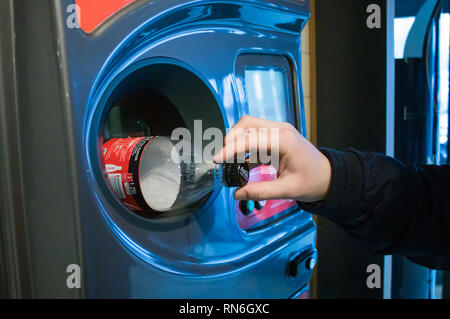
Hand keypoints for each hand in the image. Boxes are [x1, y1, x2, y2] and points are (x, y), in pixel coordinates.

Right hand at [214, 116, 331, 202]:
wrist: (328, 177)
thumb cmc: (313, 180)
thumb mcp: (287, 190)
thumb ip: (260, 191)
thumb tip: (238, 194)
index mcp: (284, 140)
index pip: (249, 139)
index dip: (230, 149)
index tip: (218, 159)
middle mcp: (280, 130)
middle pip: (246, 124)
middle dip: (231, 139)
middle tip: (223, 159)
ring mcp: (278, 132)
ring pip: (248, 128)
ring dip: (237, 142)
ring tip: (231, 163)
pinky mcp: (276, 138)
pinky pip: (255, 137)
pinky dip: (245, 148)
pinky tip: (243, 165)